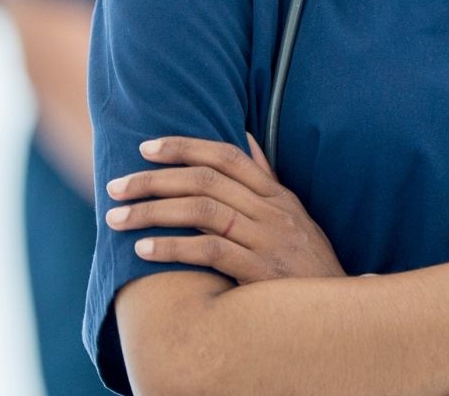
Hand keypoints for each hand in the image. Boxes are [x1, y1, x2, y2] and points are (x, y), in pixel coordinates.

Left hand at [106, 134, 344, 282]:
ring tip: (117, 219)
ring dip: (153, 212)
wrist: (332, 310)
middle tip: (116, 187)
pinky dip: (174, 247)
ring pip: (203, 211)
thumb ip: (265, 179)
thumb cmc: (304, 261)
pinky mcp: (260, 271)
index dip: (185, 147)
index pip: (227, 156)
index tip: (145, 147)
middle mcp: (272, 212)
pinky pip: (210, 251)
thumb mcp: (292, 215)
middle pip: (206, 181)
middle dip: (155, 180)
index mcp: (277, 195)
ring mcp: (268, 240)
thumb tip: (244, 139)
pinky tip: (144, 250)